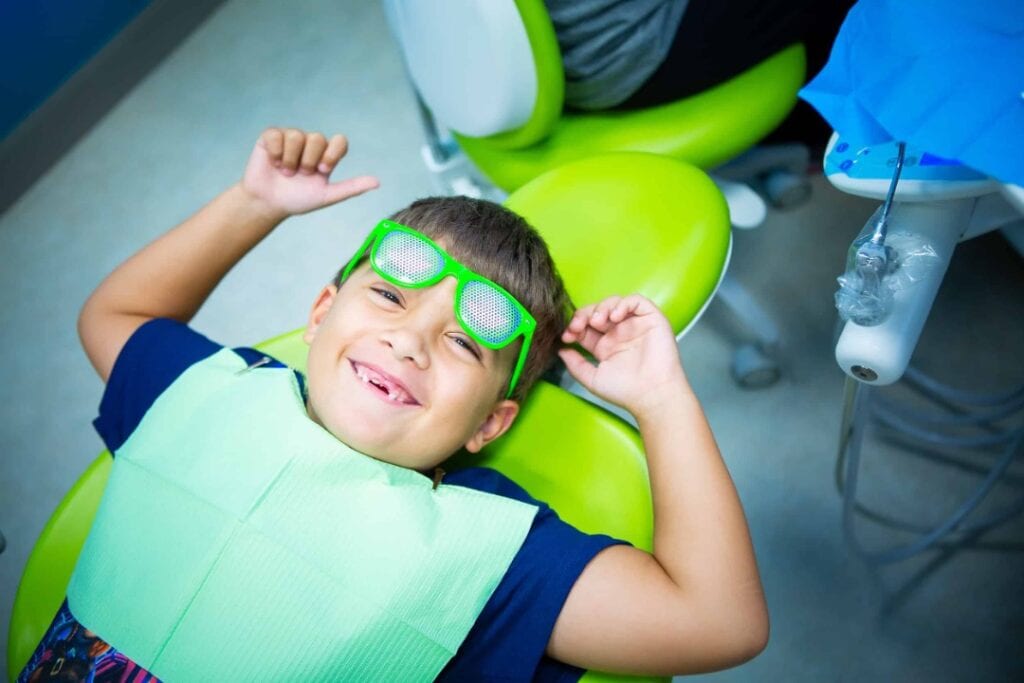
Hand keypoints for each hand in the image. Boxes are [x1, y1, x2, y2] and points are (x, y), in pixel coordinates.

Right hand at [240, 128, 378, 217]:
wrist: (269, 204)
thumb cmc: (298, 200)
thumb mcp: (327, 196)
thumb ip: (351, 188)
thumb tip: (378, 183)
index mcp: (326, 155)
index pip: (340, 141)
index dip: (332, 153)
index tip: (323, 171)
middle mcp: (310, 144)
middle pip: (318, 138)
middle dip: (309, 161)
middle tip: (301, 175)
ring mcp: (291, 138)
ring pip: (297, 136)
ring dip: (291, 159)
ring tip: (286, 172)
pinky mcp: (271, 137)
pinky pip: (277, 135)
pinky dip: (276, 153)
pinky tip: (273, 163)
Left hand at [559, 294, 686, 417]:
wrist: (651, 394)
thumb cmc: (626, 391)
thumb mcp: (593, 379)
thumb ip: (576, 365)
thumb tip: (561, 351)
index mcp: (605, 346)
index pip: (586, 327)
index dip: (574, 326)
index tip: (567, 335)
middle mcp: (619, 333)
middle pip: (597, 312)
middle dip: (584, 314)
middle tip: (578, 325)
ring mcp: (635, 325)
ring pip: (615, 303)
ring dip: (602, 307)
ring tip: (598, 321)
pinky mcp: (651, 319)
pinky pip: (637, 301)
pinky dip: (623, 303)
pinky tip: (615, 316)